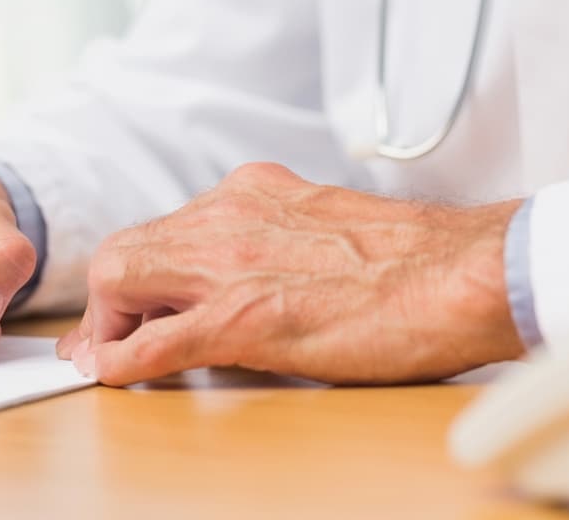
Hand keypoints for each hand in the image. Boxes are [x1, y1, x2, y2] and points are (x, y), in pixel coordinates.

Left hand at [57, 163, 523, 385]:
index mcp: (254, 192)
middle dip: (109, 298)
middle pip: (128, 248)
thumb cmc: (417, 259)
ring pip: (123, 278)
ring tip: (110, 357)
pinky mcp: (243, 318)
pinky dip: (121, 361)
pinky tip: (116, 377)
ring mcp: (230, 262)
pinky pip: (153, 342)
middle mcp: (230, 213)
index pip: (166, 227)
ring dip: (109, 324)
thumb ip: (281, 237)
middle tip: (103, 337)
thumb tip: (257, 274)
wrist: (465, 272)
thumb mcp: (329, 225)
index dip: (138, 273)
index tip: (128, 304)